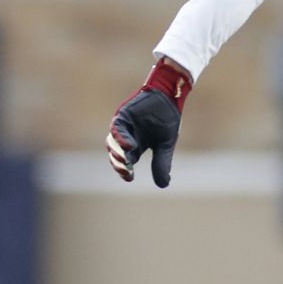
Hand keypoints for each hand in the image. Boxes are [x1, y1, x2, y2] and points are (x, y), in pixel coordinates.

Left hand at [107, 61, 191, 186]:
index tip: (129, 177)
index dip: (125, 170)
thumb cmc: (167, 119)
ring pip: (113, 143)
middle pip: (116, 154)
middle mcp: (126, 137)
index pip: (125, 161)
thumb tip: (163, 185)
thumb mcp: (165, 145)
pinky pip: (117, 128)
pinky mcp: (122, 116)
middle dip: (119, 164)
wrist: (169, 98)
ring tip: (125, 162)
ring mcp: (122, 126)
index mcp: (135, 145)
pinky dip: (121, 138)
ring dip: (117, 153)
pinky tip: (130, 147)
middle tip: (126, 172)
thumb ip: (161, 163)